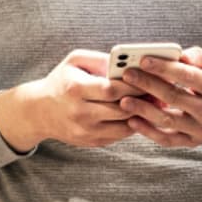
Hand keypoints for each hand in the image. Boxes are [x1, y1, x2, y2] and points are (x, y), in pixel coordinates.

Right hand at [0, 50, 143, 150]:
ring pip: (124, 126)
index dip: (133, 85)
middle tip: (161, 92)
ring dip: (142, 115)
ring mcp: (85, 131)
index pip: (111, 89)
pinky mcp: (91, 142)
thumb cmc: (61, 81)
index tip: (150, 78)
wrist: (39, 112)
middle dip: (143, 101)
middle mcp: (80, 113)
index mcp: (75, 89)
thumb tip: (128, 62)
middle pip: (121, 109)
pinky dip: (132, 125)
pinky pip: (119, 135)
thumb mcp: (74, 61)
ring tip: (155, 104)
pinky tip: (142, 114)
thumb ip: (100, 60)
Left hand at [118, 47, 201, 147]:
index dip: (165, 68)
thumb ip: (197, 56)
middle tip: (127, 75)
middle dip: (148, 85)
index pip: (188, 76)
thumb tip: (178, 56)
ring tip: (124, 100)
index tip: (143, 60)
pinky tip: (132, 121)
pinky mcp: (193, 141)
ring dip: (143, 111)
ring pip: (168, 120)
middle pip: (175, 97)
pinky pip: (167, 139)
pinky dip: (148, 132)